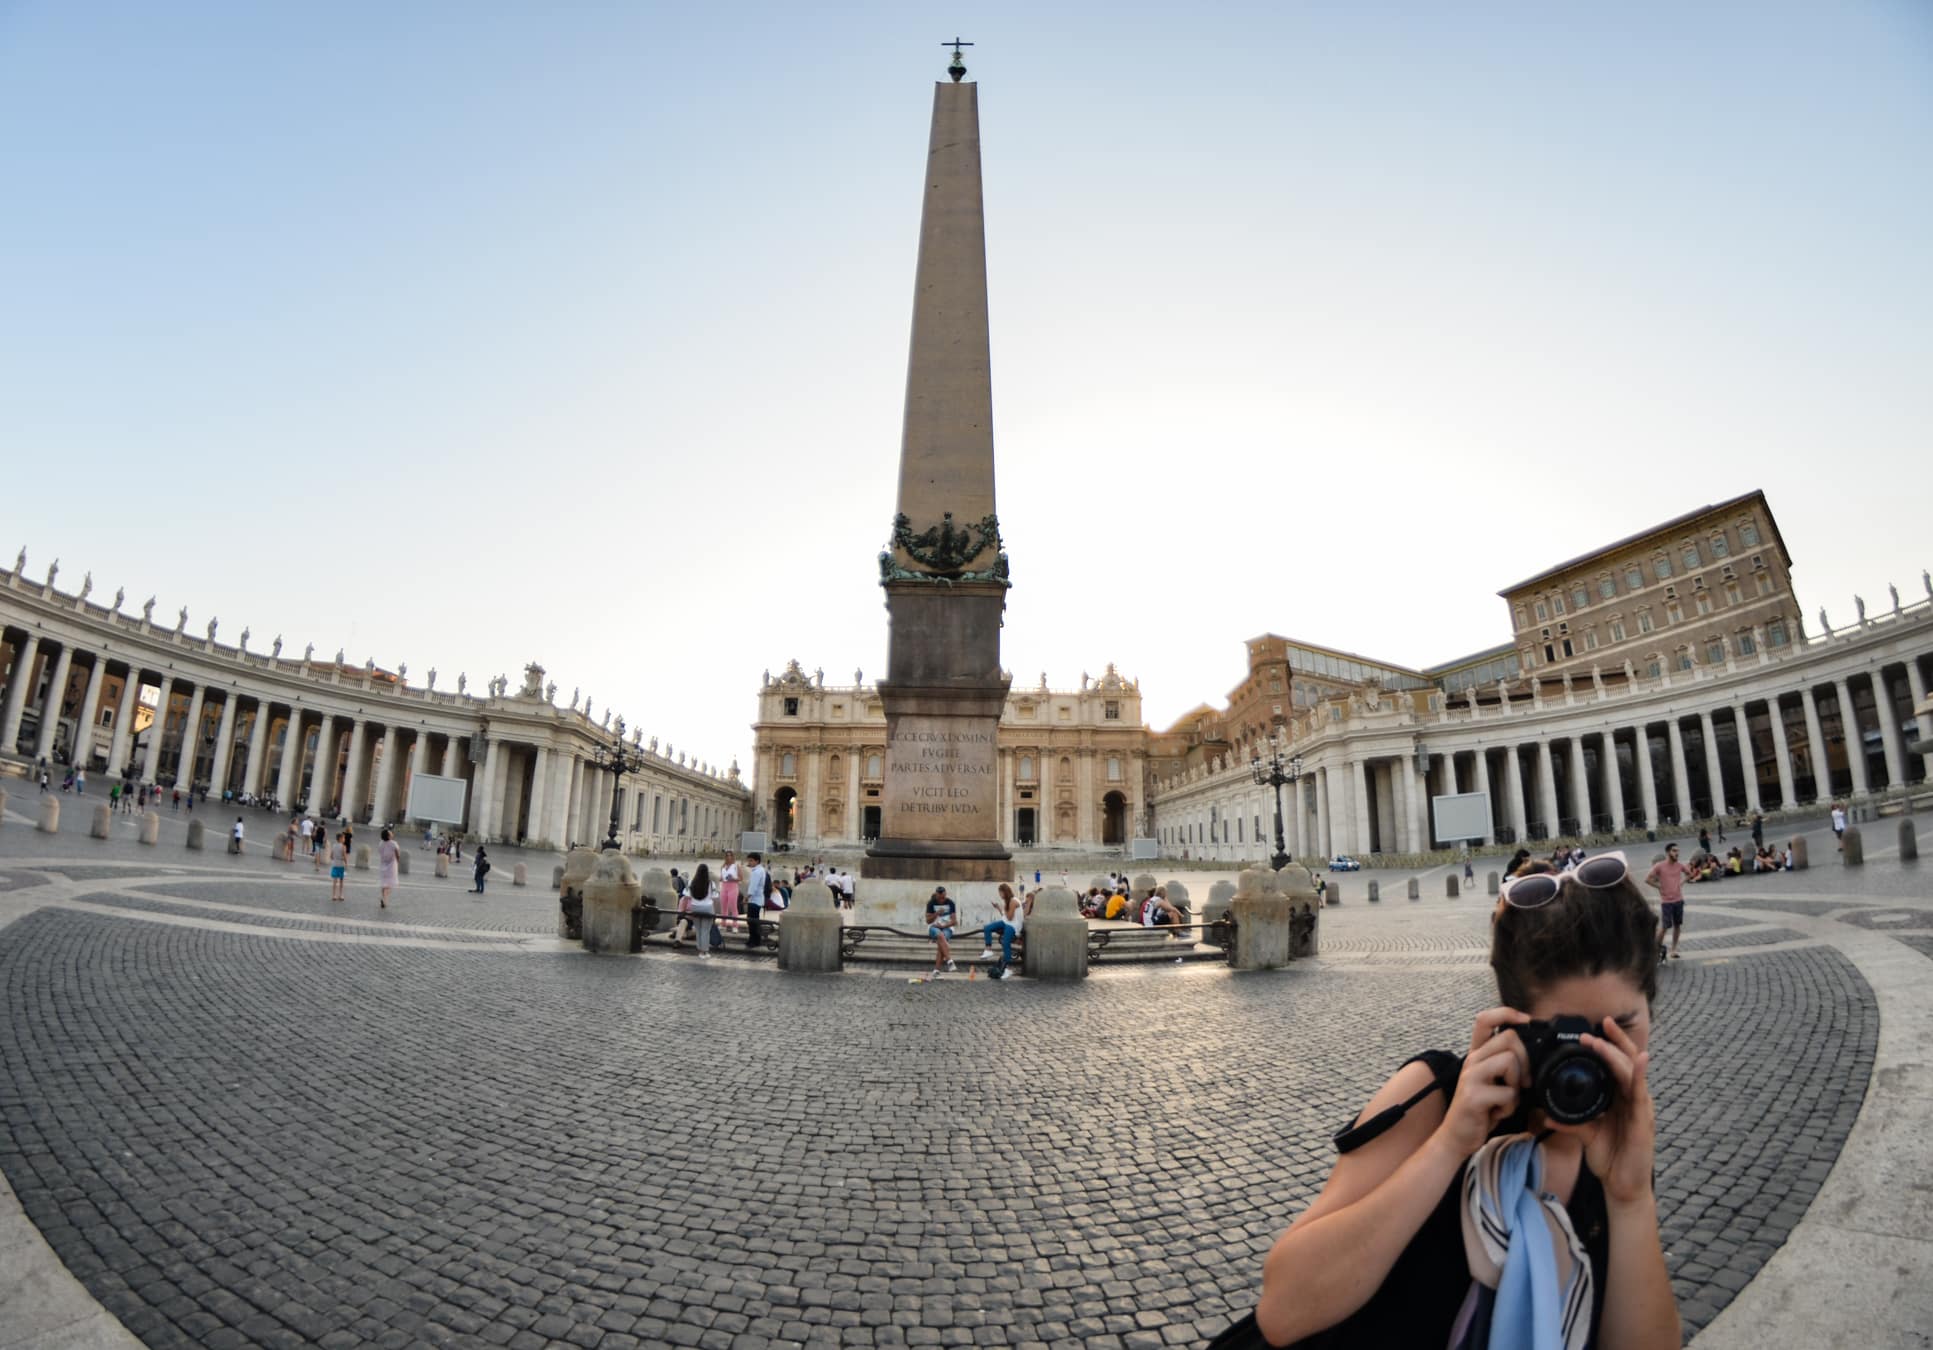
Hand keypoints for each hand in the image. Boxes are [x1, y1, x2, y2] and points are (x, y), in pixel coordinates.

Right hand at [1436, 1008, 1531, 1157]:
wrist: (1457, 1136)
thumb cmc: (1481, 1109)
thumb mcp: (1492, 1081)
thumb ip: (1505, 1064)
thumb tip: (1535, 1052)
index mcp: (1476, 1054)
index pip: (1485, 1019)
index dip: (1507, 1013)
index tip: (1526, 1020)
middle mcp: (1471, 1060)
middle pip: (1509, 1038)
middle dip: (1526, 1060)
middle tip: (1522, 1082)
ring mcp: (1471, 1076)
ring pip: (1510, 1061)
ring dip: (1517, 1084)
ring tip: (1507, 1098)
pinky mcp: (1474, 1095)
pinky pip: (1508, 1092)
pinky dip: (1510, 1106)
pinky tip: (1499, 1112)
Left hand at [1578, 1018, 1655, 1205]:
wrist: (1622, 1185)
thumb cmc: (1609, 1157)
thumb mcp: (1586, 1134)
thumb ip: (1571, 1122)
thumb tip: (1546, 1114)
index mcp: (1619, 1098)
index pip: (1615, 1065)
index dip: (1606, 1045)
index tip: (1589, 1029)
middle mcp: (1632, 1098)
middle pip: (1626, 1062)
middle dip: (1611, 1042)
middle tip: (1593, 1028)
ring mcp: (1640, 1107)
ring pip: (1631, 1072)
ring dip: (1616, 1054)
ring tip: (1603, 1038)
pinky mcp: (1643, 1120)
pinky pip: (1640, 1093)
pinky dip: (1640, 1075)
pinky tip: (1640, 1061)